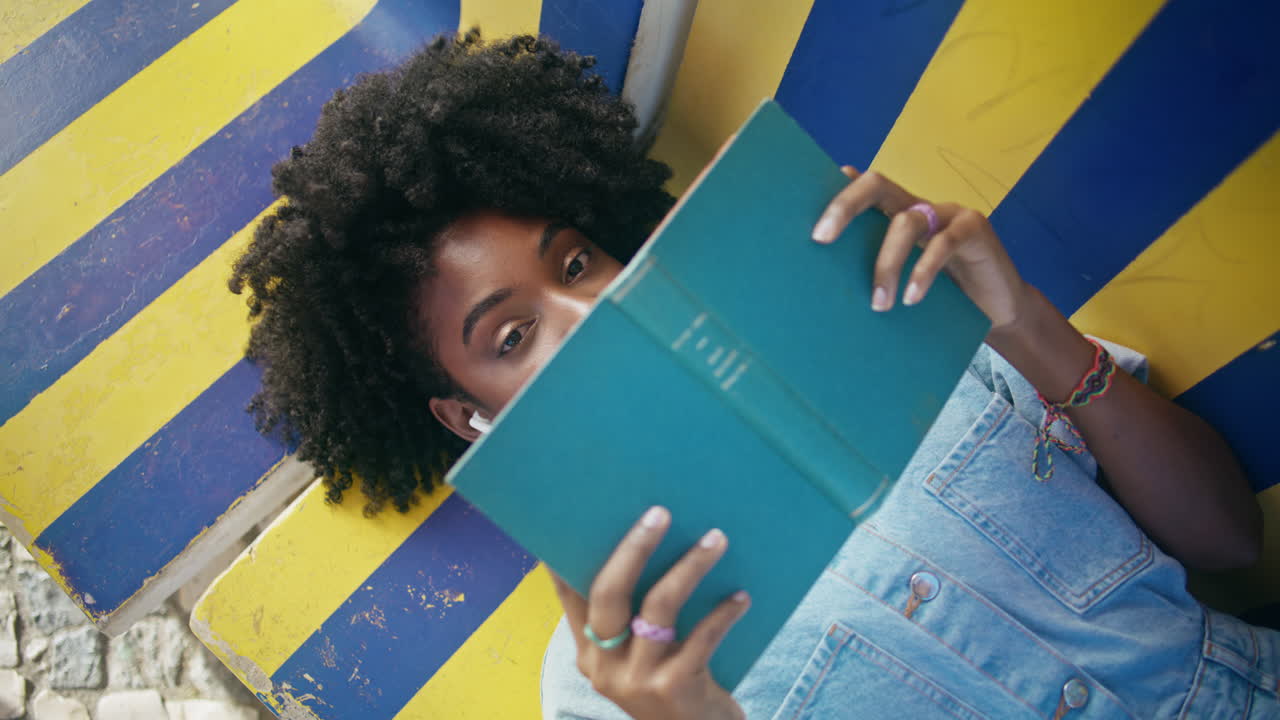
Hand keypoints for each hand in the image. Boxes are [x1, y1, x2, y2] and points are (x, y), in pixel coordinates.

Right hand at [548, 506, 749, 719]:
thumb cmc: (671, 688)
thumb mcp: (639, 659)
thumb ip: (633, 619)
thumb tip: (651, 545)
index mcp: (589, 652)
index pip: (571, 594)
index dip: (570, 554)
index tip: (577, 515)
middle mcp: (604, 666)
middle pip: (609, 593)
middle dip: (634, 547)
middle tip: (660, 513)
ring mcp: (637, 679)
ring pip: (659, 607)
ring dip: (690, 567)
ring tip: (716, 539)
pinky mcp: (674, 689)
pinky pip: (702, 638)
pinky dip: (723, 613)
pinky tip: (741, 596)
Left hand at [812, 167, 1030, 329]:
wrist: (998, 309)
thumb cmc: (943, 296)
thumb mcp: (902, 281)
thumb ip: (873, 269)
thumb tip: (823, 283)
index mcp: (897, 213)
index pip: (861, 191)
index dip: (834, 195)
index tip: (808, 217)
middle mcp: (919, 205)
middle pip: (877, 185)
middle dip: (844, 206)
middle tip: (821, 238)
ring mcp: (948, 213)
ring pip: (906, 222)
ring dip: (886, 264)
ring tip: (878, 303)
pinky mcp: (975, 228)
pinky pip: (944, 243)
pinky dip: (924, 272)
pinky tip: (911, 298)